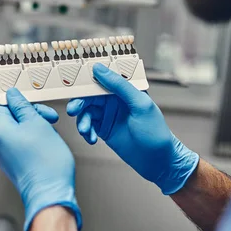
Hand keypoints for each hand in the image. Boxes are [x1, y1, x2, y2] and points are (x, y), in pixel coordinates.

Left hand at [0, 88, 81, 230]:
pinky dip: (35, 141)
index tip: (30, 100)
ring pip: (19, 132)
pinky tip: (48, 146)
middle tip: (49, 117)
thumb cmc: (46, 162)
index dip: (15, 100)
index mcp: (0, 132)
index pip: (0, 106)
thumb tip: (12, 95)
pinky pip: (22, 146)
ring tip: (51, 134)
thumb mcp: (37, 123)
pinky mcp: (16, 166)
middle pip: (11, 119)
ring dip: (35, 127)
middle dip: (30, 114)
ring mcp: (6, 157)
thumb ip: (22, 107)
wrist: (51, 193)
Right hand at [67, 63, 198, 194]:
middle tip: (73, 111)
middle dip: (79, 103)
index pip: (102, 77)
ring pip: (86, 112)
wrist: (157, 162)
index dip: (86, 78)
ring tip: (85, 131)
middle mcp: (114, 100)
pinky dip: (86, 131)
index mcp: (125, 89)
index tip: (73, 82)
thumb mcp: (140, 105)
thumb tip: (100, 69)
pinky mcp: (103, 129)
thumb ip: (120, 86)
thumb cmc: (155, 132)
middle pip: (89, 95)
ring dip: (83, 121)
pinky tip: (91, 139)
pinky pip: (88, 125)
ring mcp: (108, 115)